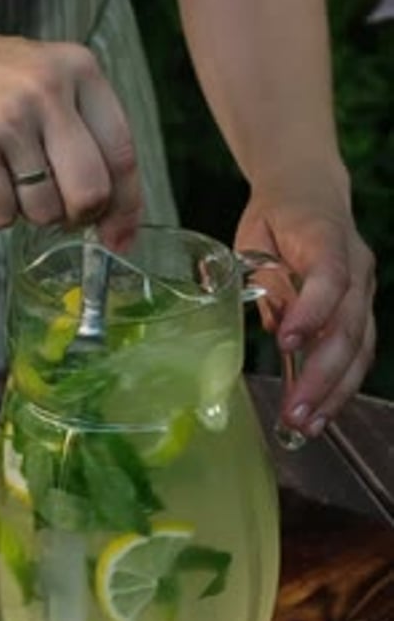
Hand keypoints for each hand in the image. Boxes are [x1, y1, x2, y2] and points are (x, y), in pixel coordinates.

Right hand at [0, 8, 141, 248]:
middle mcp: (48, 89)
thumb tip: (118, 226)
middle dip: (76, 216)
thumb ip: (88, 140)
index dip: (126, 207)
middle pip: (91, 193)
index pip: (122, 154)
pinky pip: (0, 216)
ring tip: (5, 174)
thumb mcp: (47, 87)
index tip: (120, 238)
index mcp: (79, 69)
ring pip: (45, 212)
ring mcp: (10, 117)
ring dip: (27, 211)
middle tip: (56, 207)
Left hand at [234, 170, 375, 435]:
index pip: (329, 278)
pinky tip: (320, 415)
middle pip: (349, 327)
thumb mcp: (255, 238)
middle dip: (321, 376)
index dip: (312, 312)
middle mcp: (357, 269)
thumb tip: (268, 324)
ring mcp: (365, 293)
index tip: (286, 344)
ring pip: (360, 348)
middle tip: (294, 412)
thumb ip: (263, 279)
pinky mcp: (362, 314)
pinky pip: (358, 355)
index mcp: (326, 239)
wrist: (310, 192)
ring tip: (306, 427)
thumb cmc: (276, 218)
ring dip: (334, 393)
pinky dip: (339, 388)